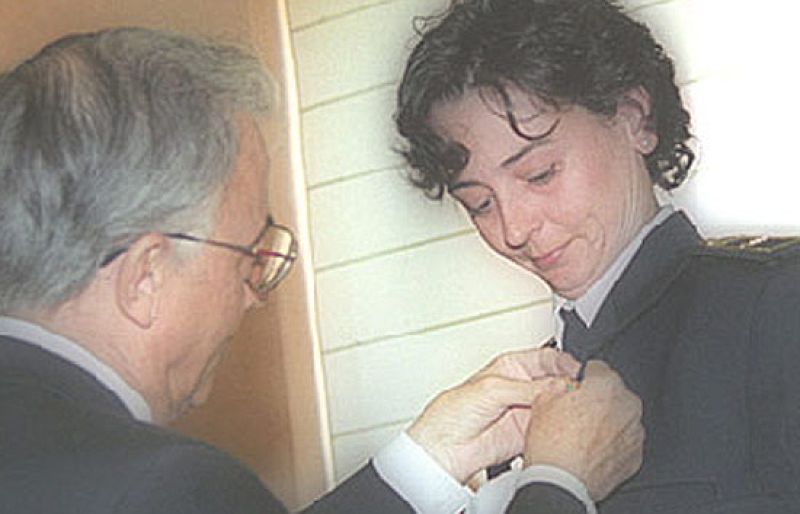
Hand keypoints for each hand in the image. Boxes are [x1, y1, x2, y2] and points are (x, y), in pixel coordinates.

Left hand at [407, 348, 580, 482]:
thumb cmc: (453, 411)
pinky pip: (552, 427)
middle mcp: (522, 387)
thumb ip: (528, 387)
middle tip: (583, 389)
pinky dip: (562, 426)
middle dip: (570, 384)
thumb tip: (558, 385)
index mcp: (511, 367)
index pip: (547, 358)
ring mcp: (526, 410)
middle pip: (556, 381)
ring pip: (557, 404)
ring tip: (577, 407)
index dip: (565, 362)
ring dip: (568, 406)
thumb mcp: (492, 389)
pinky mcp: (529, 432)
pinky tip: (568, 425)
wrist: (445, 446)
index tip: (579, 370)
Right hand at [524, 360, 644, 500]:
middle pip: (614, 392)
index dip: (583, 376)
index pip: (598, 368)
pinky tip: (591, 449)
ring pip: (621, 417)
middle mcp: (627, 406)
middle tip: (576, 412)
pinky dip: (612, 442)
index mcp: (607, 386)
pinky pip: (624, 441)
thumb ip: (559, 386)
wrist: (561, 483)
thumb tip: (562, 387)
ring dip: (606, 421)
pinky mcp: (635, 457)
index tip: (577, 385)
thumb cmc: (553, 445)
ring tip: (582, 434)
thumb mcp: (542, 401)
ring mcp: (634, 433)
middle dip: (598, 399)